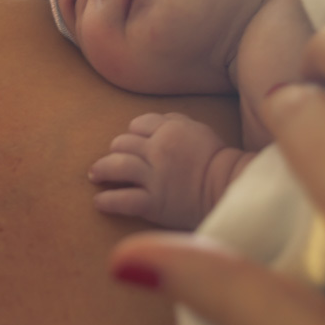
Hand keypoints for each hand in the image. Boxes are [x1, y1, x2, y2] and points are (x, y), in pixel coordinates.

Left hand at [89, 112, 242, 229]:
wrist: (230, 190)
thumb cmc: (216, 160)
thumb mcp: (198, 129)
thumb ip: (173, 121)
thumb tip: (153, 121)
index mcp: (169, 130)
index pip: (136, 125)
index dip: (132, 134)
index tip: (132, 145)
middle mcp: (158, 150)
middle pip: (122, 144)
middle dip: (115, 151)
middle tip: (112, 159)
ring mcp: (155, 177)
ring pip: (116, 166)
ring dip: (101, 170)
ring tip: (95, 175)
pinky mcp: (154, 203)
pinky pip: (123, 200)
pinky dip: (107, 201)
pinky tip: (99, 202)